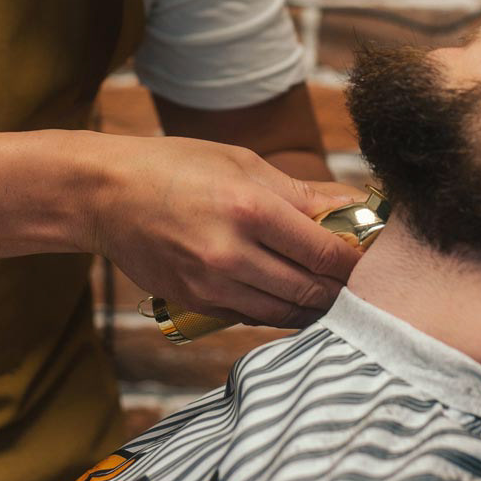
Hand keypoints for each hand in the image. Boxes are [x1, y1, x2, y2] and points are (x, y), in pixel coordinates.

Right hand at [79, 133, 365, 328]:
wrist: (105, 195)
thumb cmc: (177, 167)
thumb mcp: (242, 163)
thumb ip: (301, 192)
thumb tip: (354, 204)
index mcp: (250, 208)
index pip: (325, 251)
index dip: (358, 262)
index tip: (375, 260)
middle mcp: (232, 253)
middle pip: (311, 289)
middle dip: (343, 289)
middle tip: (363, 281)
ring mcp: (212, 284)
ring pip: (285, 312)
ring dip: (315, 307)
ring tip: (332, 293)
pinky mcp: (196, 303)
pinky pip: (253, 318)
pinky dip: (278, 311)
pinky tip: (291, 298)